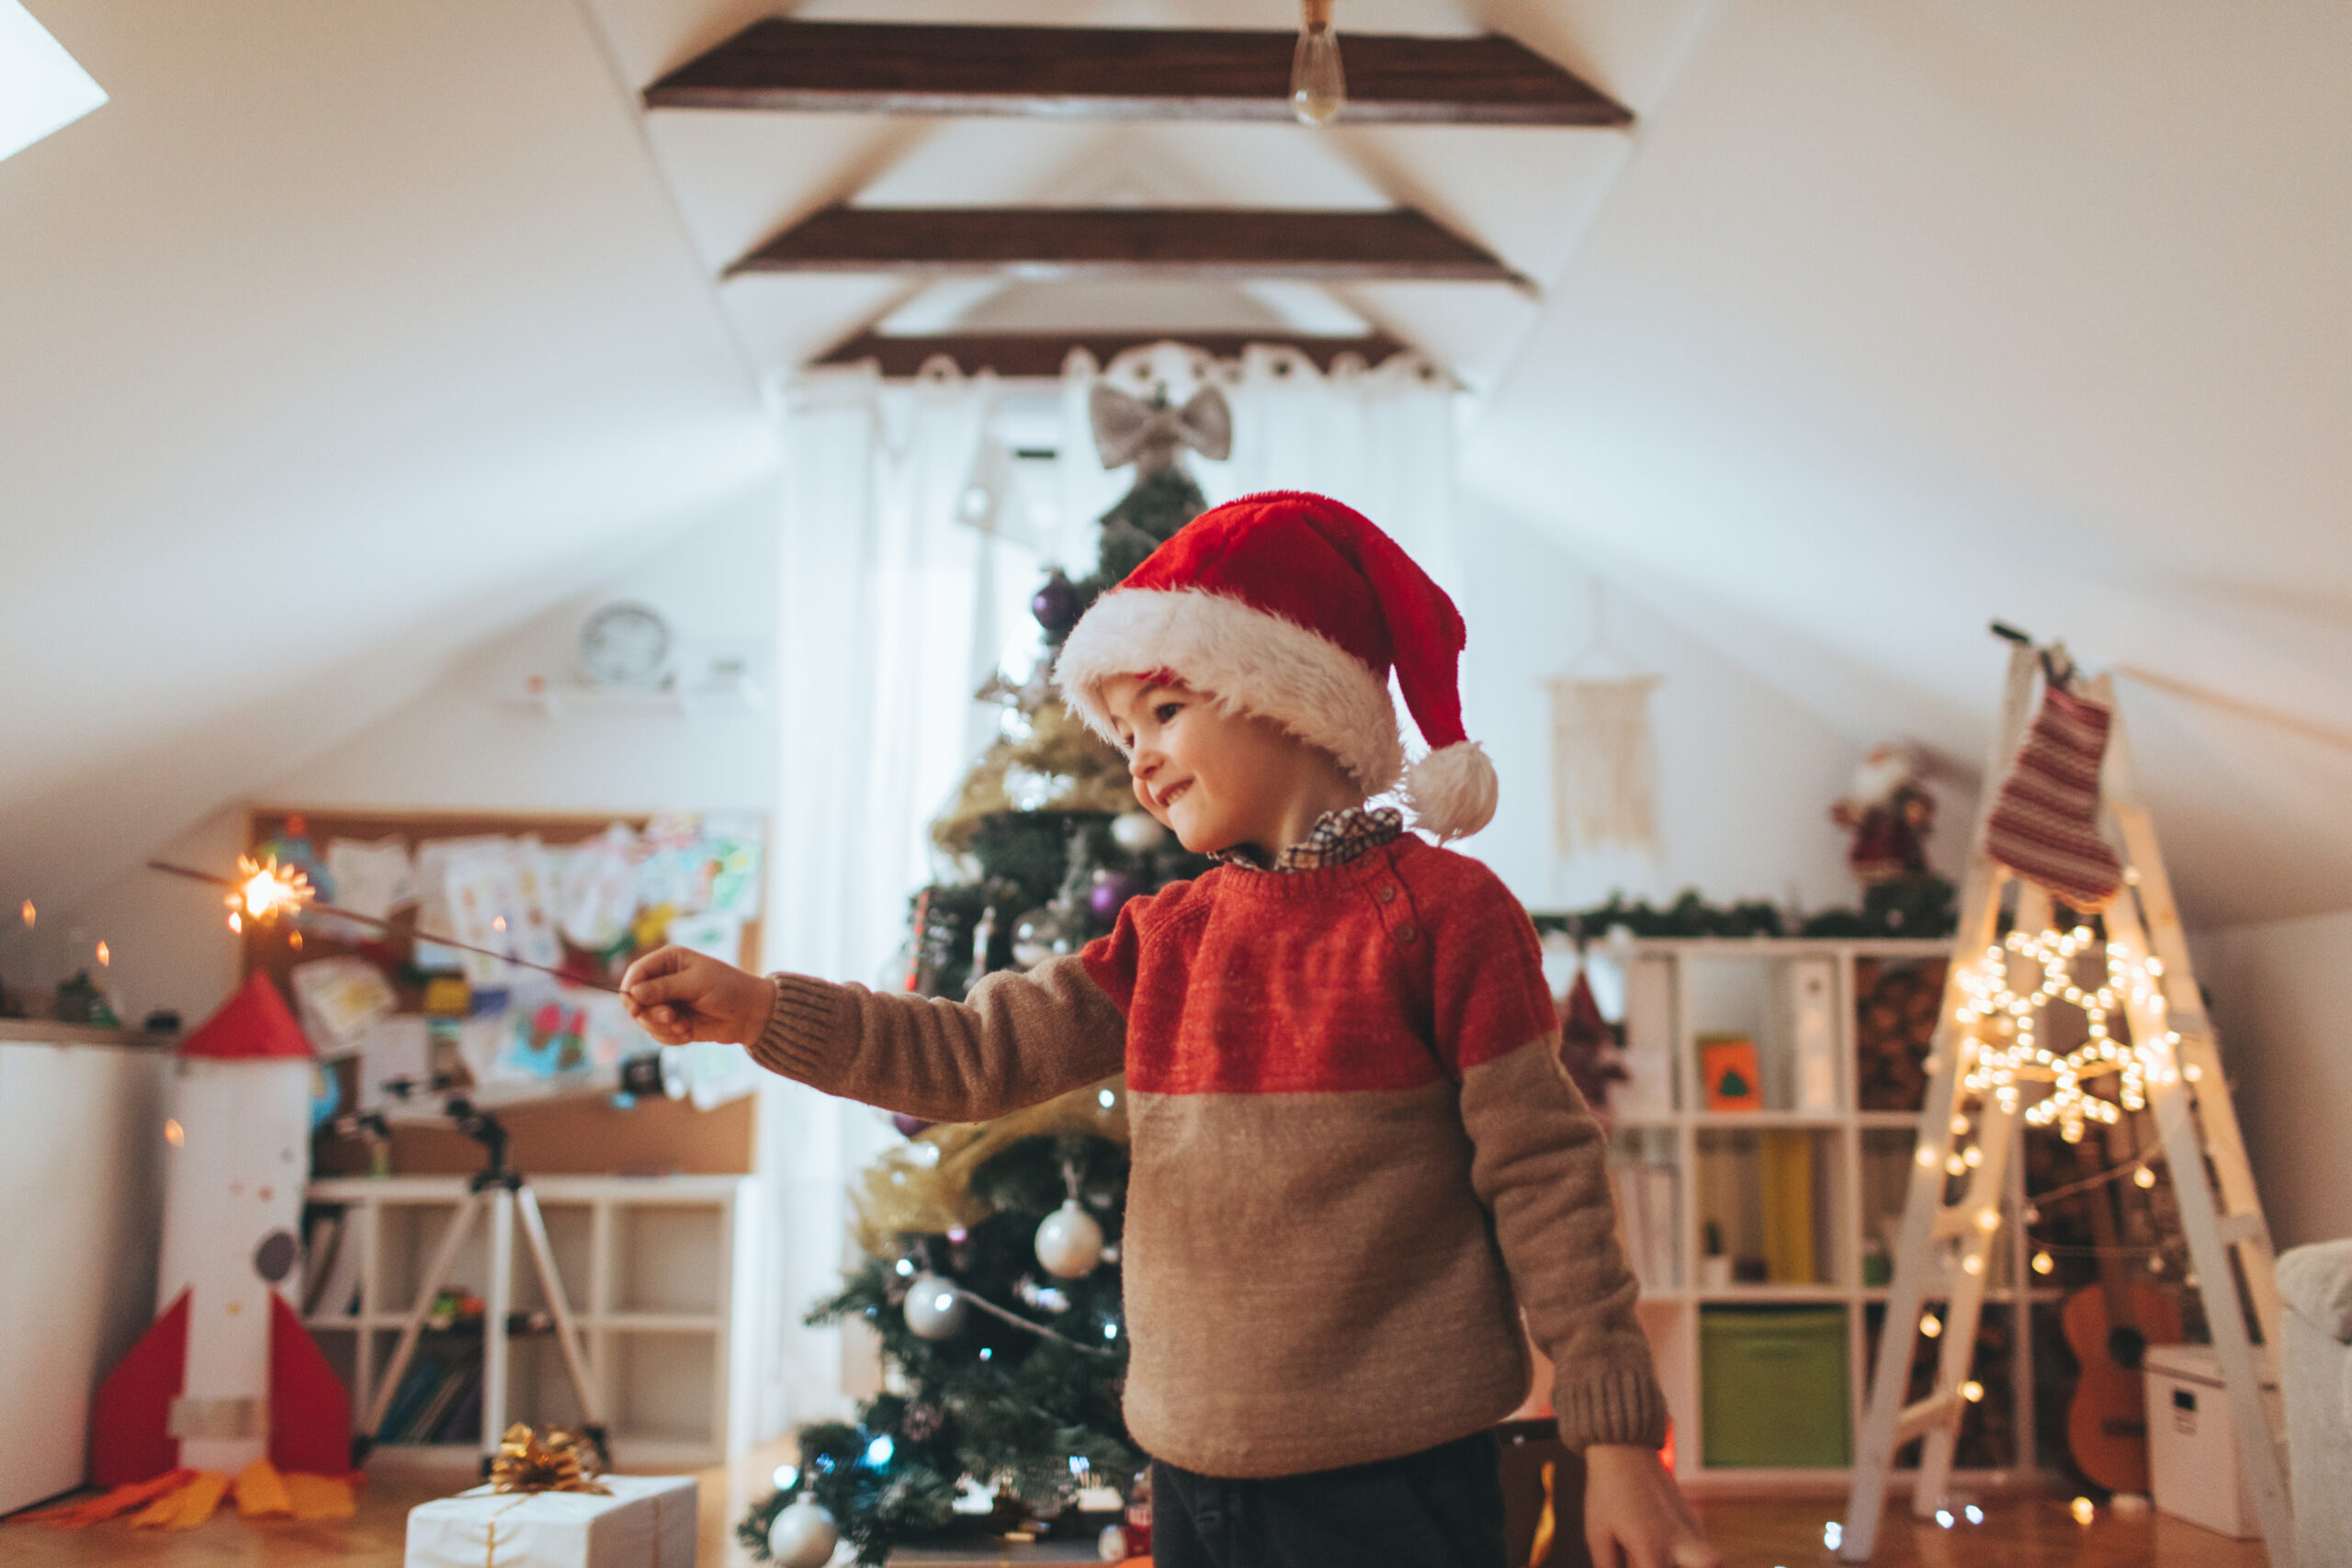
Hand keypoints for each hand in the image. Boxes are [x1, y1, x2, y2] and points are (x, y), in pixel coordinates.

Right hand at [620, 946, 774, 1046]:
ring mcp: (667, 1002)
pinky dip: (671, 1037)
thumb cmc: (728, 990)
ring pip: (645, 1021)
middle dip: (653, 1014)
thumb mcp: (696, 984)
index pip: (636, 973)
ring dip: (664, 1028)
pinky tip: (689, 1032)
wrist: (750, 1014)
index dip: (631, 991)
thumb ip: (664, 988)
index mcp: (668, 960)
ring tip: (685, 1027)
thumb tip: (634, 992)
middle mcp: (663, 980)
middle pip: (636, 1001)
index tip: (636, 1010)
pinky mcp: (672, 1022)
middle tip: (673, 1018)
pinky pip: (658, 1034)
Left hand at [1581, 1444, 1718, 1567]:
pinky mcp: (1693, 1518)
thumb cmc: (1606, 1494)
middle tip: (1668, 1564)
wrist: (1623, 1450)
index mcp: (1652, 1547)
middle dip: (1703, 1567)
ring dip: (1698, 1564)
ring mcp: (1690, 1528)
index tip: (1639, 1567)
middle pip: (1711, 1564)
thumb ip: (1608, 1567)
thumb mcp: (1597, 1534)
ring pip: (1712, 1560)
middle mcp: (1678, 1541)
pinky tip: (1675, 1556)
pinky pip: (1703, 1546)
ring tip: (1671, 1559)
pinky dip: (1695, 1559)